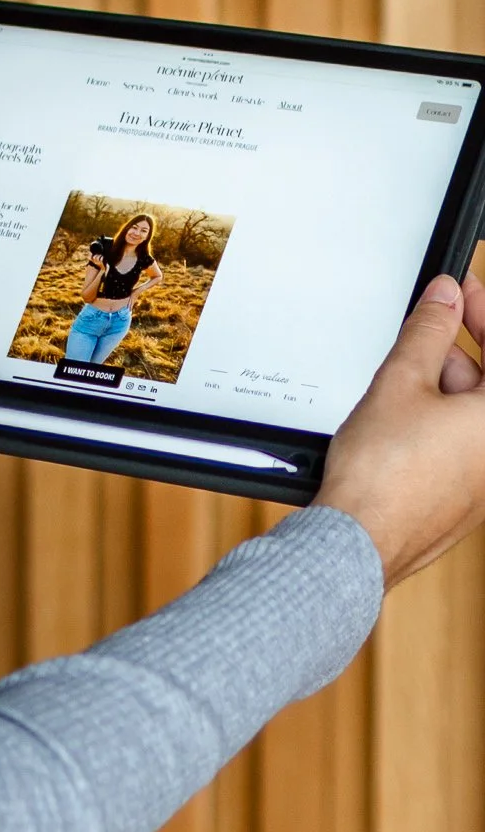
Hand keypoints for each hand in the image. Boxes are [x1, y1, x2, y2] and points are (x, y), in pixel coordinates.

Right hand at [314, 272, 484, 587]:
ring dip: (437, 389)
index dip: (480, 311)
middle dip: (452, 353)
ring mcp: (484, 483)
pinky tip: (394, 419)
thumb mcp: (402, 381)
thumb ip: (428, 332)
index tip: (460, 290)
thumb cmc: (384, 475)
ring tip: (393, 384)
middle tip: (419, 331)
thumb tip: (445, 298)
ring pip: (469, 415)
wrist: (359, 541)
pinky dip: (432, 423)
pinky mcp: (462, 501)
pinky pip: (457, 446)